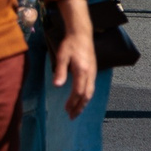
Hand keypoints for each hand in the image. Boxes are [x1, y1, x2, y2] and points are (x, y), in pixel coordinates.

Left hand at [51, 0, 96, 116]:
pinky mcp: (94, 71)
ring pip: (90, 93)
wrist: (82, 33)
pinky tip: (82, 100)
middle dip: (79, 107)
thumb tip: (57, 86)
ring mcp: (93, 73)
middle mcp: (90, 74)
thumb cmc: (70, 44)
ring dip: (83, 104)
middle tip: (72, 117)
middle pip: (86, 96)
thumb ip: (60, 71)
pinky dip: (87, 97)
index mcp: (82, 71)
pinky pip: (91, 88)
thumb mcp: (62, 55)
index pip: (78, 92)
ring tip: (76, 111)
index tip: (66, 110)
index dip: (72, 102)